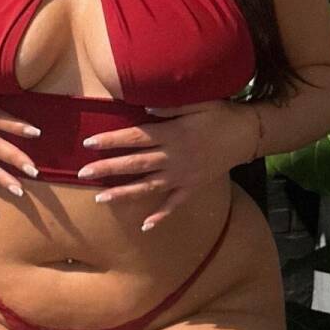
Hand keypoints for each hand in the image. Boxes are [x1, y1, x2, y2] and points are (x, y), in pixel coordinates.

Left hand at [77, 98, 257, 229]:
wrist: (247, 135)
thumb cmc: (220, 114)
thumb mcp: (198, 103)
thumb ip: (171, 107)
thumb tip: (146, 109)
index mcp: (172, 134)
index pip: (135, 137)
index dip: (111, 140)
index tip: (88, 143)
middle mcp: (173, 157)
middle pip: (135, 163)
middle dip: (108, 168)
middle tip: (82, 173)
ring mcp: (182, 176)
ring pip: (148, 186)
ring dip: (124, 194)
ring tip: (100, 199)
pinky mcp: (193, 187)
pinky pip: (174, 204)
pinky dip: (160, 216)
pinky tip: (145, 226)